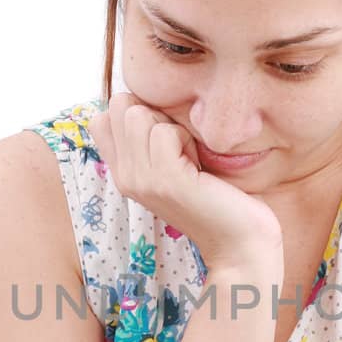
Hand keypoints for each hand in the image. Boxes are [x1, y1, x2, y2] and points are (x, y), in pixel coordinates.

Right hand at [85, 95, 283, 272]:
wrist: (239, 242)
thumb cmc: (217, 197)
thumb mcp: (175, 164)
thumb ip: (152, 138)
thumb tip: (143, 100)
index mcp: (124, 172)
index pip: (102, 118)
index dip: (137, 113)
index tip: (166, 141)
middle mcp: (124, 177)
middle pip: (121, 106)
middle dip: (156, 115)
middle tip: (181, 150)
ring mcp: (140, 180)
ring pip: (139, 114)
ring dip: (173, 128)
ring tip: (191, 159)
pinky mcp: (165, 181)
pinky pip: (165, 132)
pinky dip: (187, 140)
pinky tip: (199, 167)